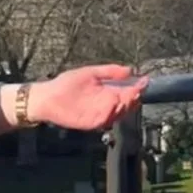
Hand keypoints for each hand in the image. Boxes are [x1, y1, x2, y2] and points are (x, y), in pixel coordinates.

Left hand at [30, 65, 147, 131]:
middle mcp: (106, 105)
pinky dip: (110, 113)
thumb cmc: (66, 84)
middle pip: (127, 104)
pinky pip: (104, 120)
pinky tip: (114, 103)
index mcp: (108, 92)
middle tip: (138, 90)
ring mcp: (99, 114)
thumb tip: (130, 70)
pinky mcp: (90, 122)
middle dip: (134, 98)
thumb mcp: (90, 73)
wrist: (47, 97)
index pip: (128, 91)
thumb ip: (109, 71)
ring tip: (129, 96)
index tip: (144, 82)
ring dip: (124, 106)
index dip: (138, 87)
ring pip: (118, 113)